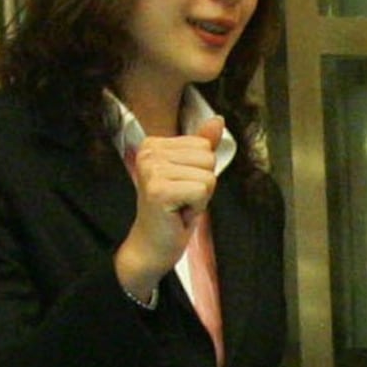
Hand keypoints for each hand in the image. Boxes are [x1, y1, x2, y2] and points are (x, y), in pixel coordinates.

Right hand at [115, 133, 222, 297]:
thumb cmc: (173, 211)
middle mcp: (148, 152)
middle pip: (207, 158)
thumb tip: (218, 120)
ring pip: (207, 175)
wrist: (153, 246)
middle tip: (181, 199)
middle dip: (202, 184)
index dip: (199, 171)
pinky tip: (179, 214)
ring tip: (180, 206)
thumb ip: (203, 146)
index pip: (203, 145)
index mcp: (153, 144)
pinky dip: (197, 207)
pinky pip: (203, 190)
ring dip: (200, 197)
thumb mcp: (191, 173)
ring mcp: (151, 170)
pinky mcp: (159, 190)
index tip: (181, 188)